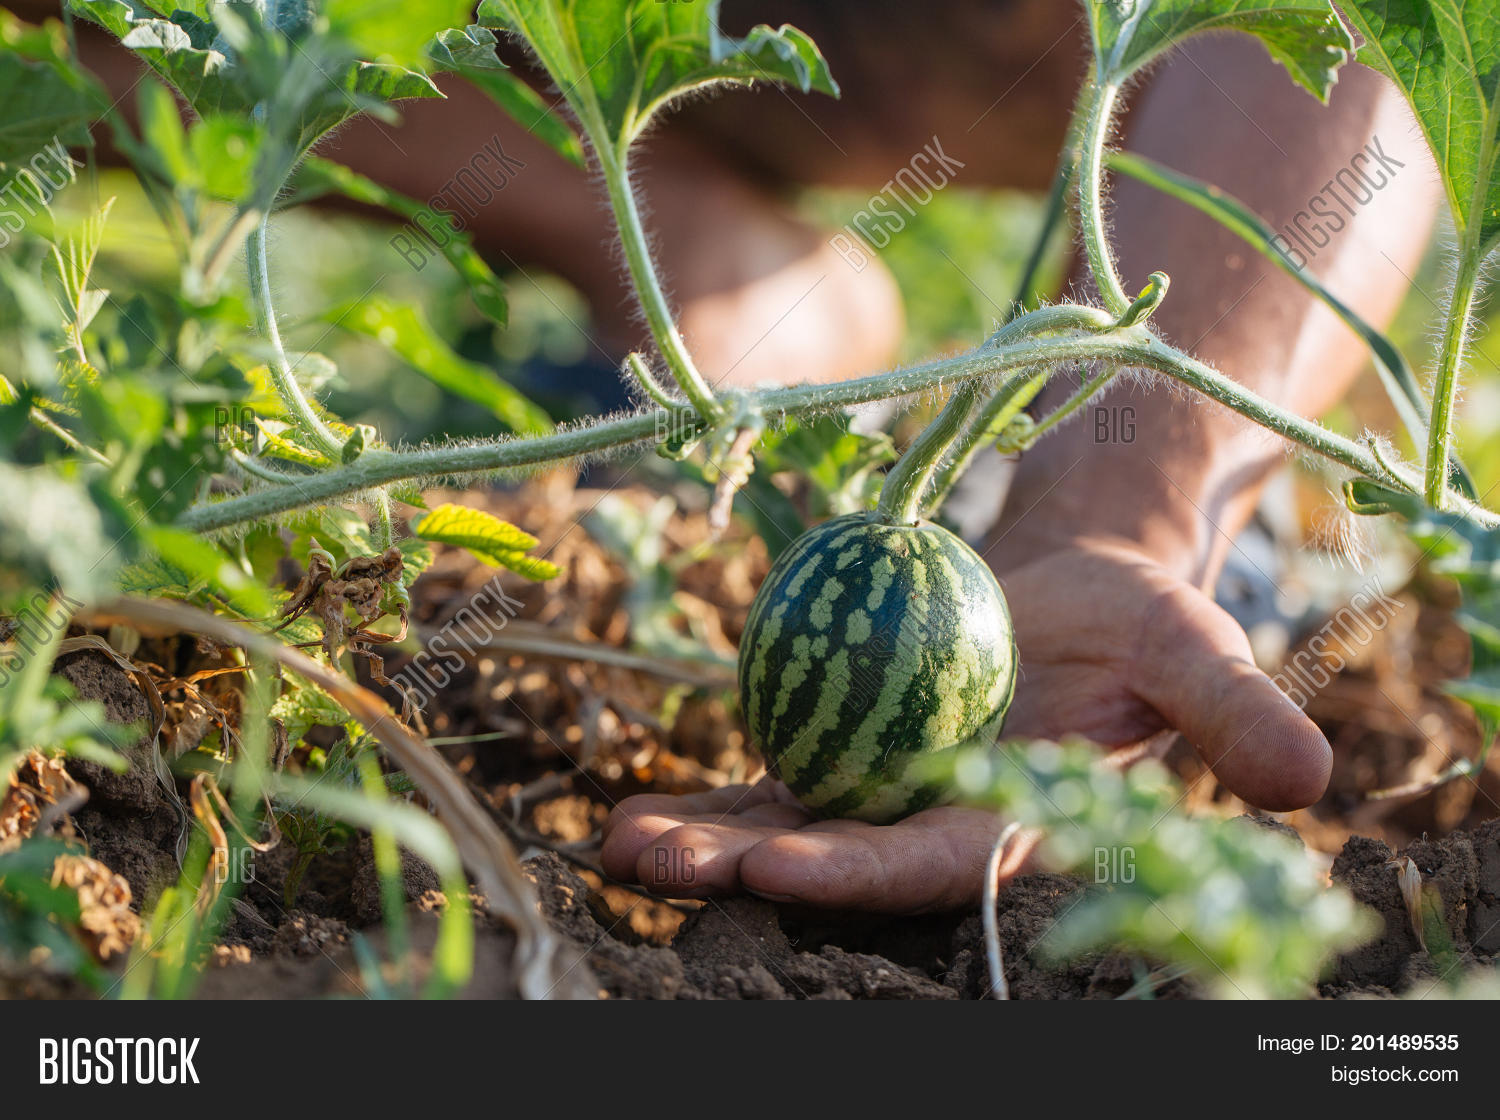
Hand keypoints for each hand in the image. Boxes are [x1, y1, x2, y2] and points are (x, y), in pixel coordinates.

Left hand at [601, 537, 1329, 910]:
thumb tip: (1307, 779)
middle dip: (744, 865)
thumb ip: (1229, 712)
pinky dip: (710, 787)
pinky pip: (773, 770)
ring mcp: (884, 790)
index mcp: (1016, 823)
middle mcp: (937, 822)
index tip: (780, 862)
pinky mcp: (849, 748)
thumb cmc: (1140, 625)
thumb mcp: (1193, 649)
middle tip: (652, 861)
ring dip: (704, 836)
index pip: (932, 862)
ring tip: (616, 843)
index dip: (860, 871)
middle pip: (835, 853)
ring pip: (785, 820)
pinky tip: (633, 798)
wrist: (1078, 591)